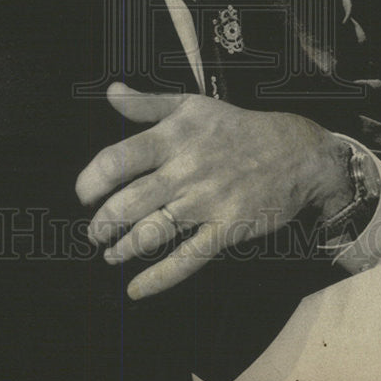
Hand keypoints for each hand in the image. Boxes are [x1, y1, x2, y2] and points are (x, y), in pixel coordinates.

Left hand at [75, 83, 350, 299]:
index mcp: (174, 138)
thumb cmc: (236, 128)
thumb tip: (110, 91)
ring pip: (152, 233)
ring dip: (123, 249)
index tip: (84, 194)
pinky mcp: (227, 228)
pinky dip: (157, 278)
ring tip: (111, 254)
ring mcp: (207, 201)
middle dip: (103, 224)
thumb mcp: (191, 105)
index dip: (92, 181)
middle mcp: (186, 170)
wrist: (296, 152)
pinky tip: (136, 289)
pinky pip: (186, 259)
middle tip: (95, 232)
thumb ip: (147, 103)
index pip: (118, 160)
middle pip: (129, 203)